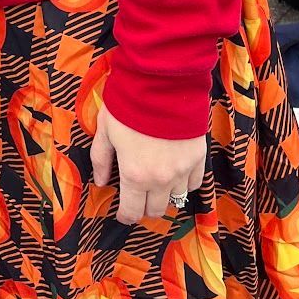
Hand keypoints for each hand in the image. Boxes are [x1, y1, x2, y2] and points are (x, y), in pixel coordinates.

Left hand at [90, 100, 205, 224]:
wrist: (162, 83)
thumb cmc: (128, 105)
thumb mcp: (105, 130)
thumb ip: (101, 159)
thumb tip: (100, 182)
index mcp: (134, 175)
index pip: (132, 211)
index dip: (125, 215)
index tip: (122, 212)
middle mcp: (161, 180)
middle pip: (155, 210)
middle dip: (144, 207)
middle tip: (138, 196)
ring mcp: (182, 171)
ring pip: (176, 199)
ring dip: (164, 196)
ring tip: (157, 184)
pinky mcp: (198, 158)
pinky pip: (194, 184)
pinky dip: (184, 184)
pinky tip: (175, 174)